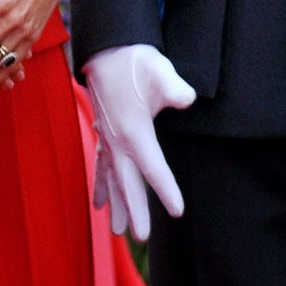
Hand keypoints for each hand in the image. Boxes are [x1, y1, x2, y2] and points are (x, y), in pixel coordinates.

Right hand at [83, 43, 194, 240]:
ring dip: (116, 205)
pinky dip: (101, 185)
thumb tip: (187, 98)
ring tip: (118, 231)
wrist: (108, 47)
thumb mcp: (159, 70)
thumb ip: (173, 87)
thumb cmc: (135, 60)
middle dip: (134, 210)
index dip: (165, 190)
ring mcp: (108, 137)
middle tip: (142, 237)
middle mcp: (117, 139)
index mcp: (134, 130)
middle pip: (127, 182)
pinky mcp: (105, 132)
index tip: (177, 212)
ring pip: (112, 179)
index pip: (153, 167)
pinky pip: (101, 166)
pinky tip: (99, 202)